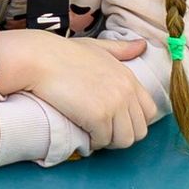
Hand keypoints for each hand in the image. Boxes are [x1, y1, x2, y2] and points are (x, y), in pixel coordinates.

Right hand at [0, 26, 155, 149]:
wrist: (40, 59)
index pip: (149, 111)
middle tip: (102, 131)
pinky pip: (103, 141)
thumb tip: (142, 46)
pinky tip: (82, 133)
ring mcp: (114, 104)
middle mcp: (126, 91)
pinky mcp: (98, 117)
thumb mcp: (97, 48)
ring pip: (124, 141)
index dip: (133, 121)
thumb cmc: (62, 53)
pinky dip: (92, 142)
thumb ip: (121, 49)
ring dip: (108, 141)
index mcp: (129, 77)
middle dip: (121, 135)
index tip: (115, 121)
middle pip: (140, 131)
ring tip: (92, 134)